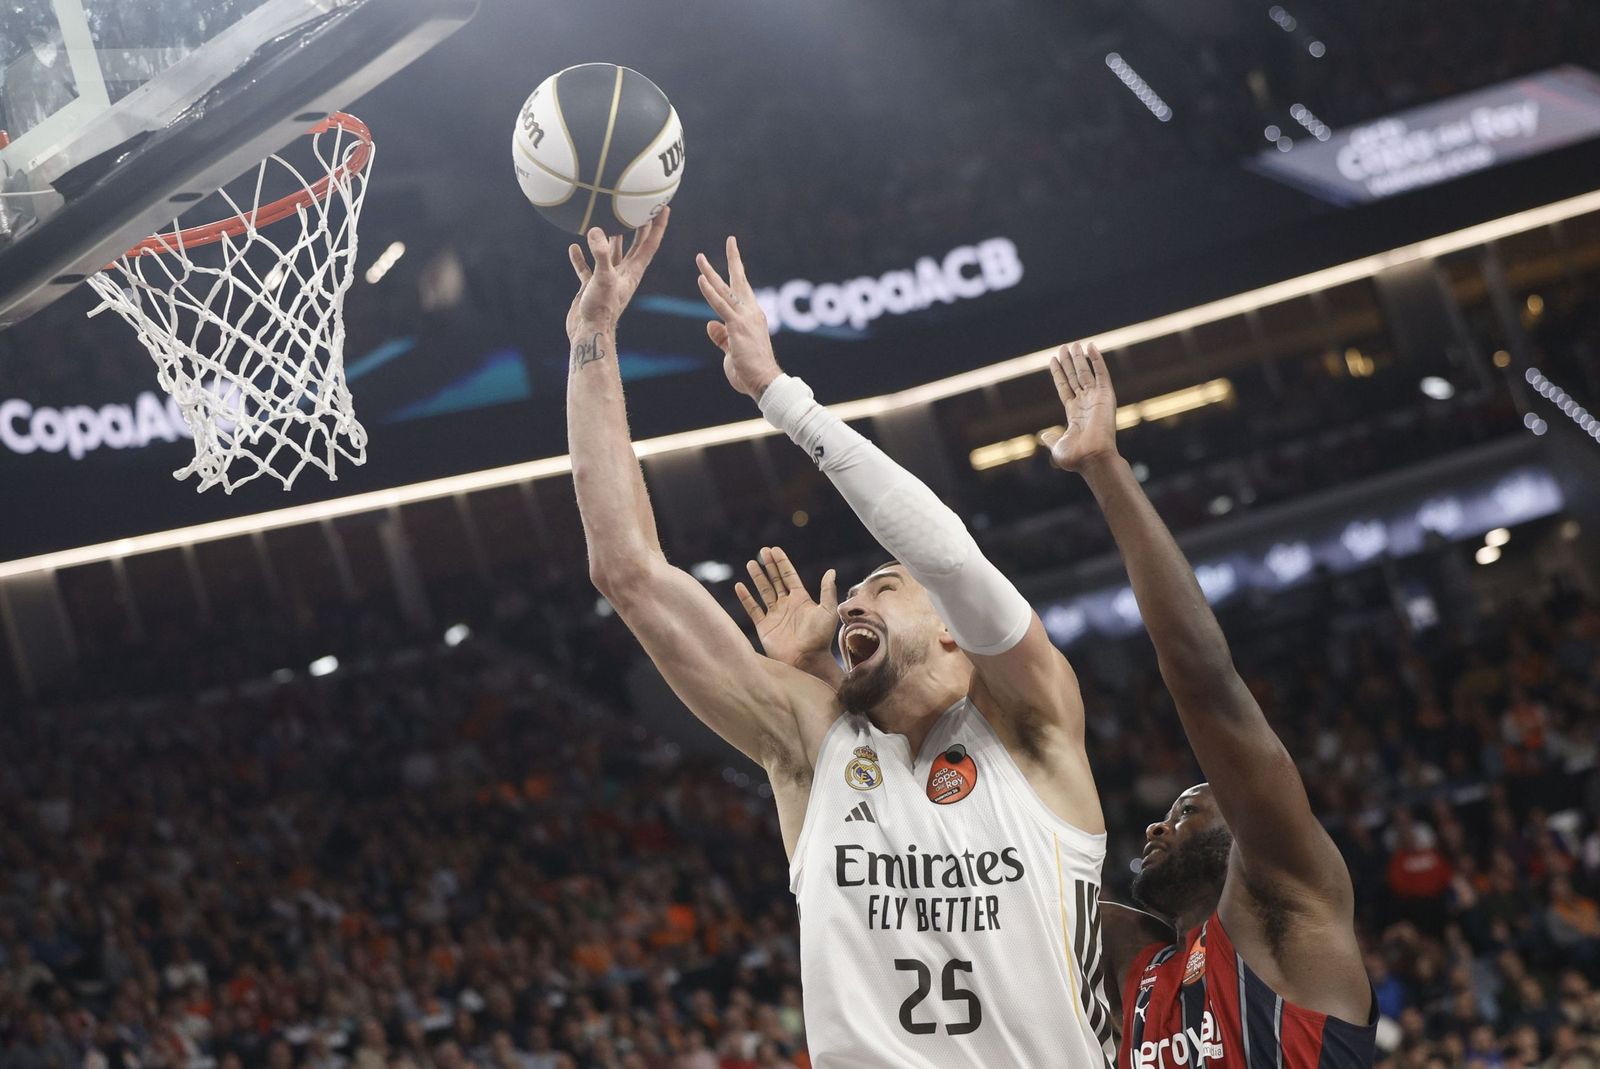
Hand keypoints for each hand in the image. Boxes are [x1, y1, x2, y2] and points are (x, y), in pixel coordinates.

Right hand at [566, 208, 668, 337]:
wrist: (587, 333)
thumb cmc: (600, 310)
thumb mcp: (602, 278)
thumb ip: (600, 255)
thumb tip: (595, 230)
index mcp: (633, 271)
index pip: (650, 243)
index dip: (657, 225)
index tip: (663, 206)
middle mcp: (622, 274)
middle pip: (634, 244)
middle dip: (639, 226)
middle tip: (639, 206)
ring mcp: (607, 280)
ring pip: (610, 253)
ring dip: (610, 238)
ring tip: (606, 219)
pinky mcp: (591, 286)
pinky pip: (586, 267)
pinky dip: (581, 257)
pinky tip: (574, 246)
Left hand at [696, 237, 781, 398]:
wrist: (764, 382)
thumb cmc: (750, 371)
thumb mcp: (732, 351)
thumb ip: (722, 337)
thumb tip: (710, 324)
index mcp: (752, 318)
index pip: (743, 292)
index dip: (737, 274)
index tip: (734, 258)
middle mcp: (752, 313)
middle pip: (740, 281)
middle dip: (733, 260)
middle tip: (730, 241)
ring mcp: (745, 318)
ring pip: (726, 290)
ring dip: (711, 272)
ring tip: (700, 257)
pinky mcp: (737, 326)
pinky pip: (721, 305)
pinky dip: (710, 292)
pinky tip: (701, 279)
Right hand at [734, 547, 838, 669]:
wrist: (807, 659)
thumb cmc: (820, 637)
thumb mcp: (827, 611)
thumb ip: (827, 591)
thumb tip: (831, 571)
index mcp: (801, 599)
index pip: (789, 576)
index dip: (782, 562)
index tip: (774, 549)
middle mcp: (786, 605)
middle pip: (775, 580)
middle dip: (769, 566)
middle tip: (762, 551)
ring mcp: (774, 615)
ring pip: (763, 591)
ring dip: (757, 578)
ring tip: (751, 563)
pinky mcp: (764, 626)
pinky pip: (753, 609)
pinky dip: (746, 598)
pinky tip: (740, 586)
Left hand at [1042, 341, 1119, 471]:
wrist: (1092, 458)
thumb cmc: (1075, 457)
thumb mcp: (1057, 446)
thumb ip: (1051, 438)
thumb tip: (1044, 435)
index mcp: (1074, 414)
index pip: (1065, 388)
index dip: (1059, 374)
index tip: (1053, 360)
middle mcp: (1086, 404)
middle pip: (1075, 378)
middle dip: (1069, 362)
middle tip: (1064, 347)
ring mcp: (1096, 399)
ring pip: (1086, 373)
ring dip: (1080, 358)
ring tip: (1073, 344)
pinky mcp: (1106, 396)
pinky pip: (1101, 374)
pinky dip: (1097, 360)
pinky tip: (1091, 347)